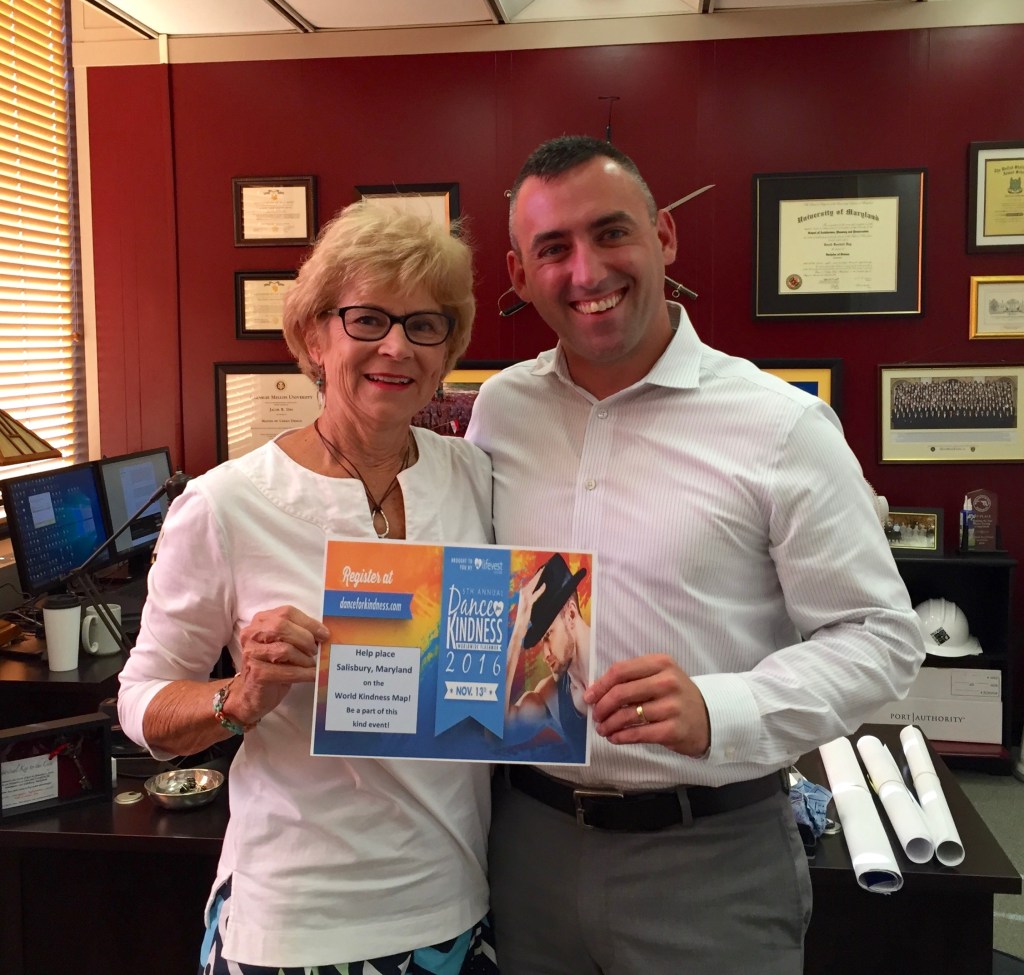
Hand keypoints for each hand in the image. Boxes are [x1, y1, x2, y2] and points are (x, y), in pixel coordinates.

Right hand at [229, 605, 328, 724]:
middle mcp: (252, 634)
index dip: (308, 622)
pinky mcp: (256, 673)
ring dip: (304, 658)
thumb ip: (298, 633)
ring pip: (284, 650)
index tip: (324, 633)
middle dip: (305, 638)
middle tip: (315, 650)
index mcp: (261, 621)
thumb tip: (323, 633)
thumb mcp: (284, 643)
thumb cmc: (274, 665)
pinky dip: (304, 673)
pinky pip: (286, 671)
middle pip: (282, 627)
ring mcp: (251, 653)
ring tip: (311, 664)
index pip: (286, 612)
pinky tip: (313, 675)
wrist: (254, 694)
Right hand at [510, 569, 546, 647]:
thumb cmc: (522, 622)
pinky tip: (544, 586)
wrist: (517, 630)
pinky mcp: (527, 606)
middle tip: (544, 568)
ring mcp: (524, 601)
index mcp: (523, 597)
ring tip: (543, 571)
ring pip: (531, 587)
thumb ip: (530, 603)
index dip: (535, 578)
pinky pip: (534, 596)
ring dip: (537, 579)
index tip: (541, 571)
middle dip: (537, 575)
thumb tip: (534, 598)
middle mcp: (522, 597)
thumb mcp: (527, 611)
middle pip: (530, 583)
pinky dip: (539, 591)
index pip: (529, 585)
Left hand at [583, 653, 709, 756]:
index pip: (620, 671)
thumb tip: (597, 692)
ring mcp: (671, 706)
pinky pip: (638, 734)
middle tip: (596, 716)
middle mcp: (667, 682)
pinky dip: (621, 737)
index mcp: (660, 663)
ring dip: (609, 724)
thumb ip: (633, 679)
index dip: (600, 685)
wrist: (708, 718)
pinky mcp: (672, 729)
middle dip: (602, 706)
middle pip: (621, 693)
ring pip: (627, 715)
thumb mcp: (660, 676)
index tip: (589, 697)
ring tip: (603, 729)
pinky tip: (615, 738)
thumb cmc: (676, 696)